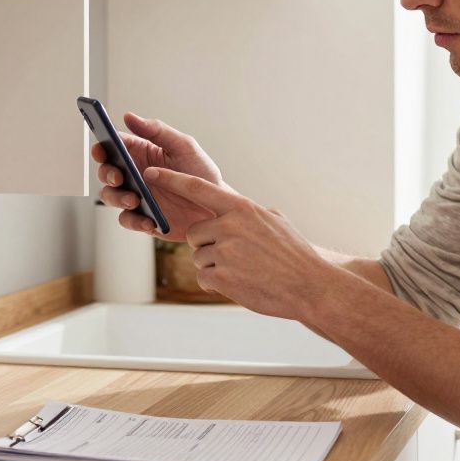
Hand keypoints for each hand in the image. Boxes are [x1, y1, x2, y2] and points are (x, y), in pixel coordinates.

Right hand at [91, 112, 226, 241]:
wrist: (217, 208)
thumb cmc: (202, 174)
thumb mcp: (184, 146)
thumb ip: (157, 130)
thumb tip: (129, 116)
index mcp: (142, 153)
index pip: (114, 146)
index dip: (102, 146)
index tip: (101, 148)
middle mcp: (135, 175)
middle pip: (107, 171)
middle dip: (107, 173)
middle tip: (119, 176)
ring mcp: (137, 197)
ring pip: (111, 196)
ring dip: (117, 197)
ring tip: (134, 199)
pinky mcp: (143, 219)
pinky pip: (128, 220)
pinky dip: (134, 221)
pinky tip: (148, 220)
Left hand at [142, 167, 339, 319]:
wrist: (309, 286)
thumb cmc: (294, 254)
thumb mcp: (276, 220)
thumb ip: (249, 212)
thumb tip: (236, 210)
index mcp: (241, 208)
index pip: (197, 188)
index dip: (171, 180)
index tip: (150, 174)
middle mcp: (229, 226)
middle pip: (196, 232)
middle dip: (208, 245)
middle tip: (235, 256)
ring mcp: (224, 252)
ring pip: (200, 257)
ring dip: (215, 266)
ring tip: (244, 270)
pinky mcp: (221, 278)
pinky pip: (203, 278)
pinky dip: (217, 284)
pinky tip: (241, 283)